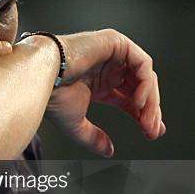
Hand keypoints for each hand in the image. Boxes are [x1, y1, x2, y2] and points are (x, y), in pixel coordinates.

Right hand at [45, 29, 165, 156]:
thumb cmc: (51, 94)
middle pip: (139, 88)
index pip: (129, 98)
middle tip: (152, 130)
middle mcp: (107, 67)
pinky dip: (146, 82)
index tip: (152, 131)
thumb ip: (94, 138)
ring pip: (144, 76)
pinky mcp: (115, 42)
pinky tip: (139, 101)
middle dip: (149, 110)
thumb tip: (108, 151)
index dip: (143, 115)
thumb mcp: (76, 123)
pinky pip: (142, 63)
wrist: (42, 77)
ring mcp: (112, 54)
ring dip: (150, 100)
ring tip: (146, 119)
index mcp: (98, 83)